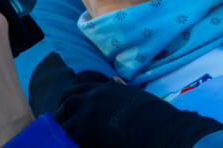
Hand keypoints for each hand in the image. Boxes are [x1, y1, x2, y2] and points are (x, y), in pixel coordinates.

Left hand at [54, 78, 222, 147]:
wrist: (163, 131)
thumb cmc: (157, 117)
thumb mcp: (136, 96)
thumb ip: (119, 90)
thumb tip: (115, 81)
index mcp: (103, 89)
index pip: (75, 91)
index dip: (68, 101)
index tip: (65, 110)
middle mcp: (91, 98)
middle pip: (65, 104)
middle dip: (60, 116)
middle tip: (59, 129)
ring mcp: (86, 115)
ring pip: (62, 124)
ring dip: (61, 134)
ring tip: (62, 143)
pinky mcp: (84, 133)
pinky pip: (67, 140)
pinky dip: (67, 144)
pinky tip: (71, 147)